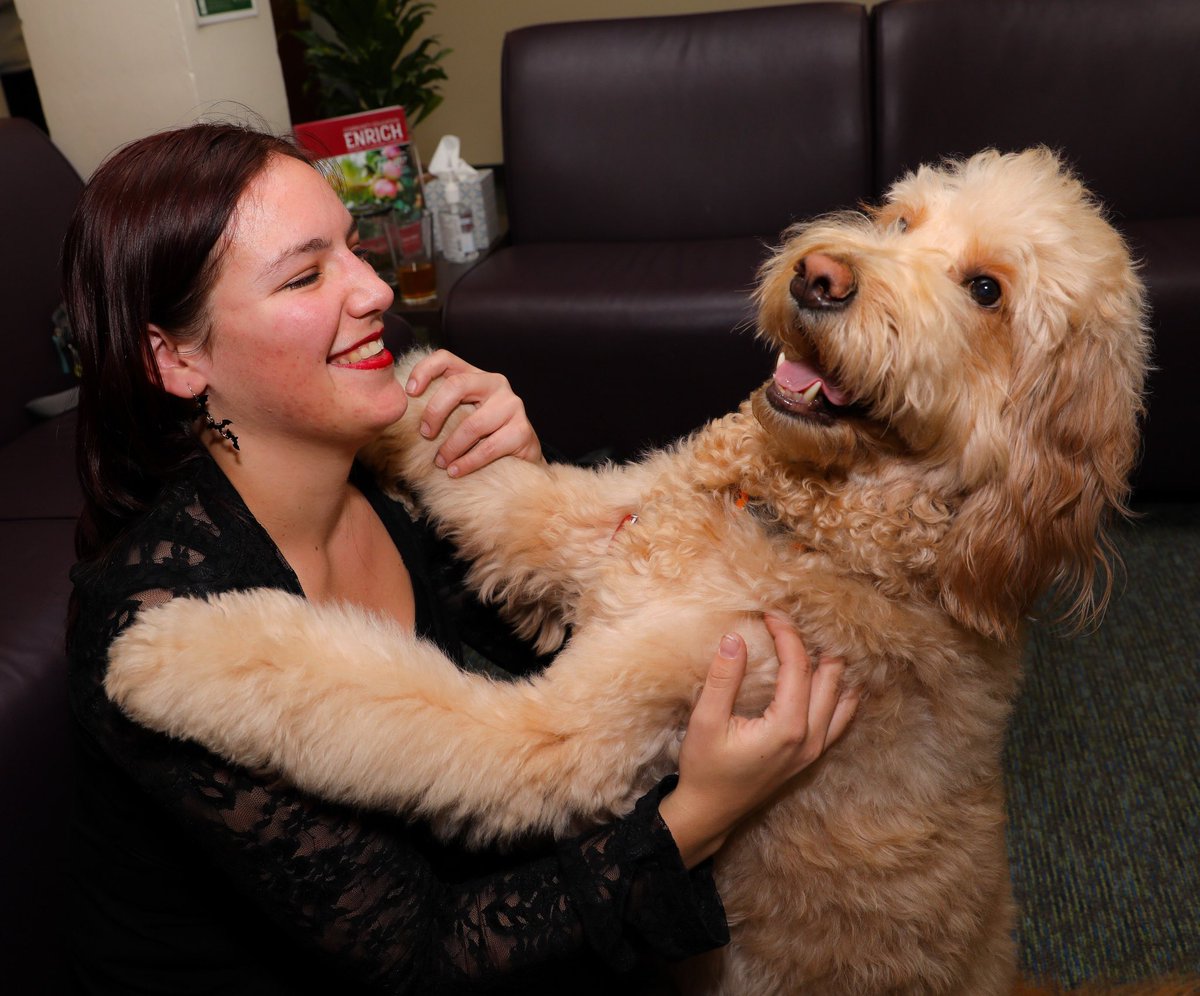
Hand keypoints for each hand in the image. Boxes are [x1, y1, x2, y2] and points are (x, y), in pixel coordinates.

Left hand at [404, 349, 542, 475]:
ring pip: (472, 424)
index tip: (409, 394)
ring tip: (440, 463)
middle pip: (457, 385)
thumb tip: (401, 411)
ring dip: (451, 447)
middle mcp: (495, 384)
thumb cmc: (483, 435)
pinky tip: (455, 471)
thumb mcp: (461, 414)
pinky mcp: (522, 430)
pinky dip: (468, 462)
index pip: (445, 359)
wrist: (521, 456)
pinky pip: (488, 448)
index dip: (424, 371)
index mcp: (476, 375)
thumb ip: (442, 407)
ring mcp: (512, 405)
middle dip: (435, 412)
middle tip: (425, 434)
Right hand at [658, 615, 859, 867]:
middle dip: (814, 645)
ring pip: (842, 699)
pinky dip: (841, 693)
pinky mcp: (811, 755)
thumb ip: (723, 679)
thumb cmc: (705, 768)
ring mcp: (815, 749)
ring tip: (820, 642)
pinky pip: (840, 718)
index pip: (797, 667)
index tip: (771, 614)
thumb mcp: (705, 721)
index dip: (787, 635)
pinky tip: (835, 678)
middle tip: (794, 622)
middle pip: (829, 678)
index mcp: (787, 728)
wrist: (710, 811)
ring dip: (834, 668)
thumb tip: (735, 637)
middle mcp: (810, 738)